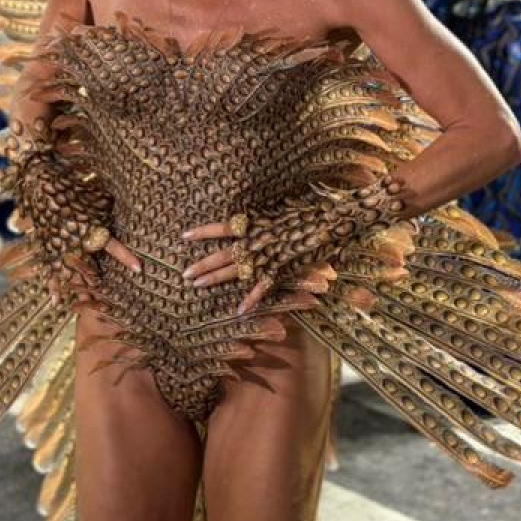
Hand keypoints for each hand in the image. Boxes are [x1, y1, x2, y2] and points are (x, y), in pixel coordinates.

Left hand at [182, 180, 404, 316]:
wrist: (337, 219)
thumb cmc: (315, 210)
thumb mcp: (287, 209)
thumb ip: (269, 218)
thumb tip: (251, 219)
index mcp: (259, 221)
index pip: (225, 227)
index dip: (204, 232)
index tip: (184, 236)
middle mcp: (259, 238)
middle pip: (224, 253)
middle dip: (203, 264)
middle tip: (183, 274)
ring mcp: (271, 254)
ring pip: (237, 269)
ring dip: (216, 279)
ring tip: (197, 286)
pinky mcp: (285, 268)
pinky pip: (264, 286)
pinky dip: (252, 299)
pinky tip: (238, 311)